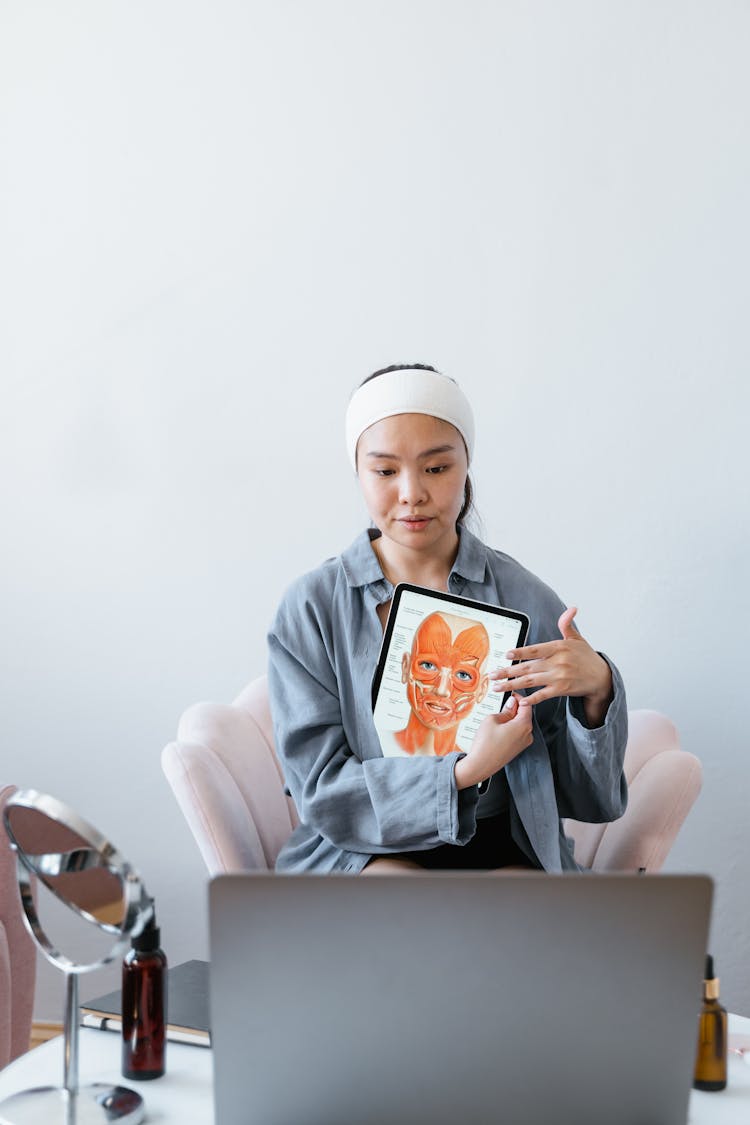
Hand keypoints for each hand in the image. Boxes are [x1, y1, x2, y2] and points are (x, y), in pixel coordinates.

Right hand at [455, 693, 533, 789]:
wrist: (481, 765)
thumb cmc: (485, 744)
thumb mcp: (492, 719)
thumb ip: (505, 709)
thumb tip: (511, 703)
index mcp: (524, 725)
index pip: (527, 705)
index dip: (518, 697)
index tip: (510, 694)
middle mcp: (527, 734)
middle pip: (525, 715)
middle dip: (515, 708)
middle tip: (502, 704)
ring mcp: (523, 743)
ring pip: (521, 724)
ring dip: (512, 718)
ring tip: (497, 717)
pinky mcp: (517, 748)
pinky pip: (517, 733)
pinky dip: (510, 727)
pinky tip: (498, 728)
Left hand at [490, 608, 612, 727]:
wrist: (601, 677)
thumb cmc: (587, 657)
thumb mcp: (577, 639)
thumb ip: (567, 625)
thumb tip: (571, 609)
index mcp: (559, 647)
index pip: (535, 649)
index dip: (520, 652)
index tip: (506, 654)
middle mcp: (557, 662)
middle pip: (528, 666)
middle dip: (508, 671)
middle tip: (492, 675)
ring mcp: (559, 677)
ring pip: (531, 681)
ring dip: (512, 684)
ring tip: (497, 687)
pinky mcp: (562, 689)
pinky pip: (543, 695)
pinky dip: (532, 698)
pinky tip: (520, 700)